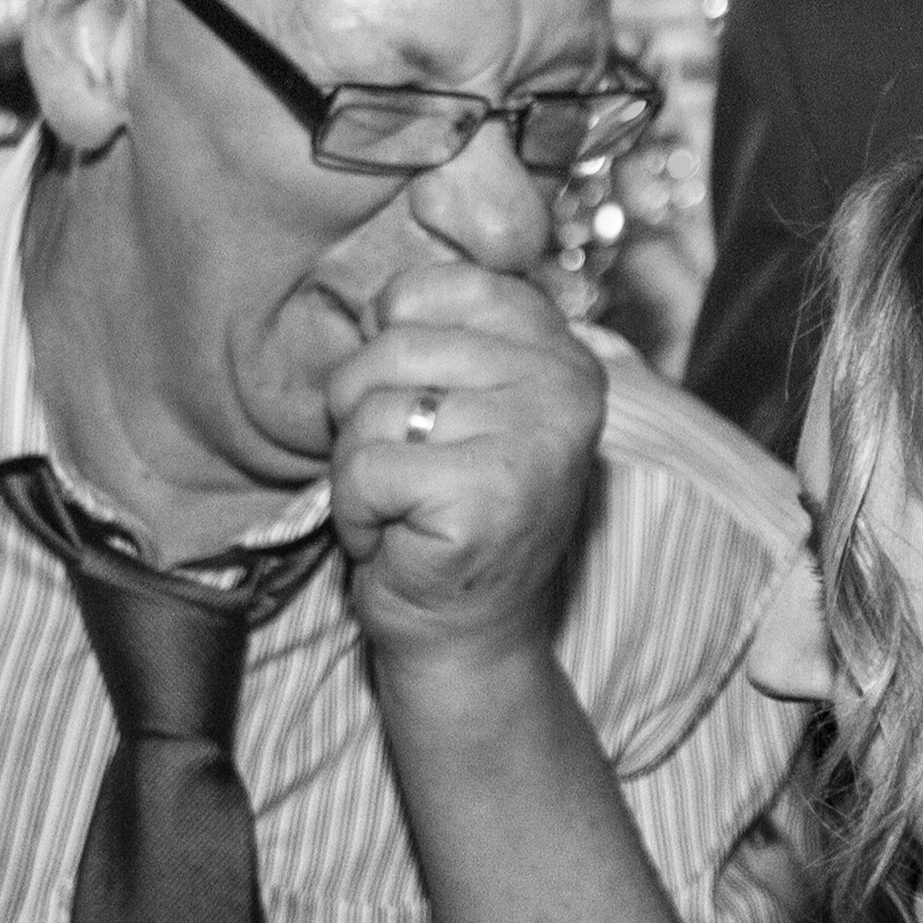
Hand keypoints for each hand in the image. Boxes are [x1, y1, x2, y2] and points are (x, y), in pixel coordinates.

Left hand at [325, 265, 609, 670]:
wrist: (468, 634)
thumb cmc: (449, 512)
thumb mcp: (464, 404)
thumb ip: (446, 336)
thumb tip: (378, 297)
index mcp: (563, 354)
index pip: (435, 287)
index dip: (390, 344)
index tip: (421, 406)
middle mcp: (564, 389)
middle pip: (392, 347)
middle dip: (366, 415)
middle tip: (408, 472)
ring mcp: (532, 442)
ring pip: (372, 410)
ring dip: (360, 470)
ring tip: (404, 507)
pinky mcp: (487, 496)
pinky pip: (366, 467)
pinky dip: (358, 513)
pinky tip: (398, 538)